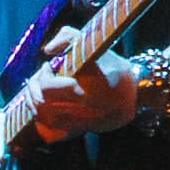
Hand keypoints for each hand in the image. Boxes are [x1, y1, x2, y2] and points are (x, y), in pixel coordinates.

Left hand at [24, 46, 141, 141]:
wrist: (136, 94)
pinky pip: (51, 132)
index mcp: (88, 90)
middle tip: (42, 75)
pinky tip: (45, 106)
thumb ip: (69, 37)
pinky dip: (41, 119)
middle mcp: (83, 111)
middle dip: (34, 86)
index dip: (43, 75)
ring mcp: (80, 124)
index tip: (49, 65)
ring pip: (43, 118)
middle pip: (41, 104)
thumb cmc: (114, 68)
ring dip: (33, 101)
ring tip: (39, 88)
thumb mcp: (96, 45)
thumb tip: (48, 50)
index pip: (48, 88)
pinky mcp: (80, 131)